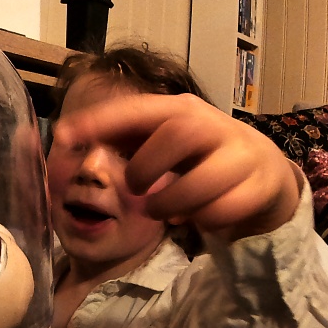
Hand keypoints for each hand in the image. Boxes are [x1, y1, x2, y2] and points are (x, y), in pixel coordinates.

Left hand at [52, 93, 301, 241]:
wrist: (264, 175)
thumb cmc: (197, 157)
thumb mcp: (162, 142)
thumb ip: (123, 140)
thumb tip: (66, 141)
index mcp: (182, 109)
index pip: (139, 108)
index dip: (101, 120)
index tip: (64, 135)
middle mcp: (214, 125)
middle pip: (180, 133)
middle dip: (147, 166)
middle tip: (134, 187)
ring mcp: (243, 155)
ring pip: (204, 179)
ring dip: (171, 202)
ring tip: (160, 210)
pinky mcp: (260, 186)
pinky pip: (226, 209)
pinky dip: (204, 219)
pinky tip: (198, 217)